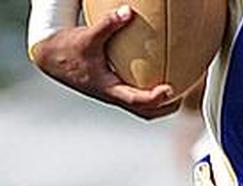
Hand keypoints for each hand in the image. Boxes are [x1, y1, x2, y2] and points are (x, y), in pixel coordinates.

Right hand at [31, 6, 177, 119]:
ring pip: (144, 110)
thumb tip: (127, 11)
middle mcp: (114, 96)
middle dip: (166, 107)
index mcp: (109, 89)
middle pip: (146, 113)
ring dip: (162, 105)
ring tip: (180, 91)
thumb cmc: (69, 49)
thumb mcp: (88, 36)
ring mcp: (116, 96)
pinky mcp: (115, 91)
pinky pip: (139, 98)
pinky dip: (152, 95)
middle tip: (184, 94)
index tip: (170, 89)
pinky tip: (162, 79)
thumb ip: (108, 24)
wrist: (52, 58)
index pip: (136, 101)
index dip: (154, 98)